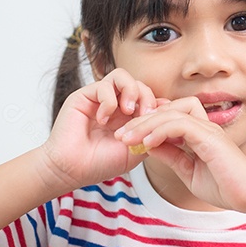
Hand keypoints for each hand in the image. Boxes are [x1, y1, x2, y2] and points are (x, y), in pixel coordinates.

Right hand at [39, 68, 163, 192]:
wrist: (72, 170)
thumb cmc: (100, 163)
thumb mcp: (135, 151)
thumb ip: (152, 132)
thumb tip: (174, 119)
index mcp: (128, 116)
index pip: (149, 97)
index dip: (158, 104)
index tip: (162, 120)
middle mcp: (115, 104)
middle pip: (139, 84)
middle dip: (147, 98)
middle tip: (146, 115)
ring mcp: (99, 99)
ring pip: (122, 76)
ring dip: (131, 91)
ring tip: (129, 111)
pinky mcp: (83, 96)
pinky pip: (103, 86)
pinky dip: (109, 101)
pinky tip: (104, 120)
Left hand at [114, 98, 245, 214]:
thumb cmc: (226, 187)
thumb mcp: (188, 172)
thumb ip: (172, 156)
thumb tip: (149, 147)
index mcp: (200, 133)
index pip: (169, 117)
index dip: (147, 124)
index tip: (127, 139)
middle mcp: (204, 126)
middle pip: (167, 109)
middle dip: (140, 121)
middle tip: (120, 136)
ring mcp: (208, 129)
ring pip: (171, 113)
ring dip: (145, 125)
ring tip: (127, 139)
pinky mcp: (210, 137)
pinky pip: (180, 124)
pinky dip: (160, 131)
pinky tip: (146, 143)